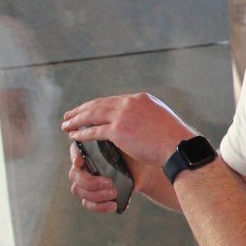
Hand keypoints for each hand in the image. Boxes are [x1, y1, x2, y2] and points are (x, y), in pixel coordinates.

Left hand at [61, 94, 195, 204]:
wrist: (180, 147)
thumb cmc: (175, 140)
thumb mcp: (162, 119)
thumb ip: (147, 117)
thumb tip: (140, 123)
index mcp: (141, 98)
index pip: (113, 101)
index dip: (98, 105)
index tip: (88, 109)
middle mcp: (130, 103)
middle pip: (99, 105)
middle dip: (82, 110)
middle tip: (69, 115)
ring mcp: (123, 115)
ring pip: (93, 116)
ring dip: (77, 120)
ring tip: (66, 125)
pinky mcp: (118, 130)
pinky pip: (94, 131)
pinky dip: (82, 133)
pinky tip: (74, 136)